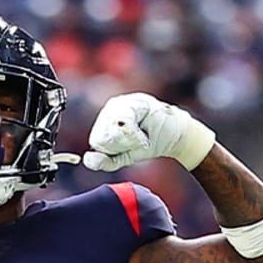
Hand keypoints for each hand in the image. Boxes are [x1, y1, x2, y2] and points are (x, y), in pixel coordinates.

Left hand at [83, 92, 215, 171]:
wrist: (175, 135)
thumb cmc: (150, 143)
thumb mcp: (126, 156)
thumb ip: (106, 161)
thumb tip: (88, 159)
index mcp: (105, 121)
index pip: (97, 140)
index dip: (113, 149)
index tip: (129, 148)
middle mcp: (111, 108)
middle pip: (104, 135)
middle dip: (121, 144)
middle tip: (138, 141)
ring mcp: (123, 103)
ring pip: (114, 129)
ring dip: (130, 139)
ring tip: (142, 135)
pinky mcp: (135, 102)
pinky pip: (125, 121)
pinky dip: (135, 133)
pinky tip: (145, 131)